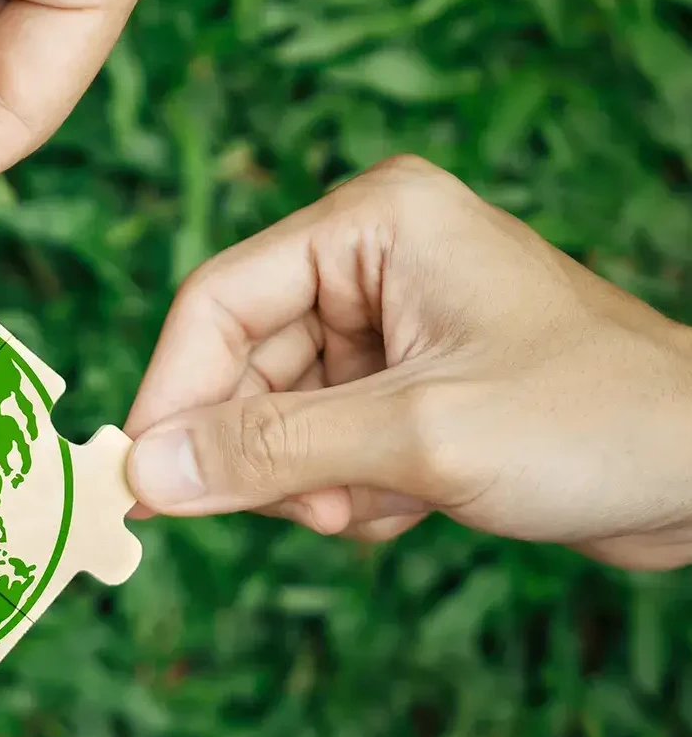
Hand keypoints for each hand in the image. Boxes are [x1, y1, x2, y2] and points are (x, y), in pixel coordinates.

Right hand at [123, 155, 691, 570]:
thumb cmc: (593, 421)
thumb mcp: (416, 436)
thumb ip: (270, 452)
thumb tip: (144, 474)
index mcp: (372, 223)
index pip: (218, 303)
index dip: (174, 395)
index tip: (144, 484)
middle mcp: (372, 259)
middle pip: (243, 365)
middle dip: (268, 454)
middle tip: (308, 513)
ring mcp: (390, 323)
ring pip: (278, 416)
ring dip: (312, 483)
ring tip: (380, 506)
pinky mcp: (405, 383)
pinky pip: (322, 442)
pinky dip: (348, 489)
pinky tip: (410, 504)